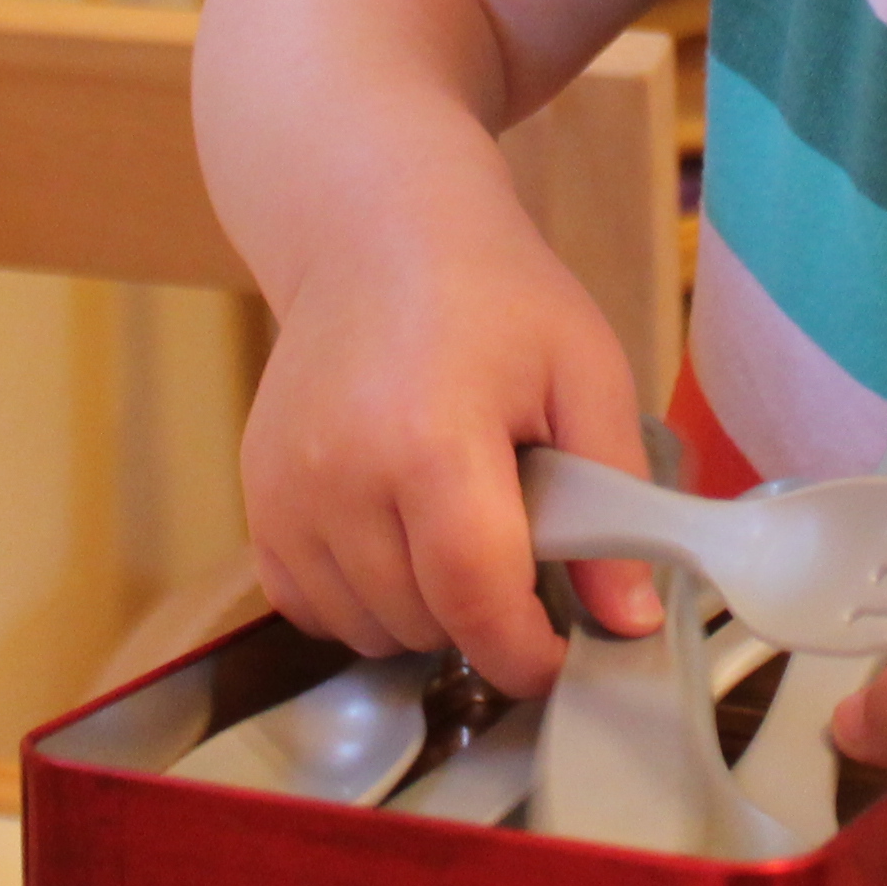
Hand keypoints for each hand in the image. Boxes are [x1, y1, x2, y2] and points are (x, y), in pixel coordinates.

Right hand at [237, 164, 659, 697]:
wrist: (374, 231)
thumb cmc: (494, 294)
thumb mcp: (586, 373)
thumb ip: (616, 499)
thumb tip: (630, 621)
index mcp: (431, 441)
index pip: (475, 600)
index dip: (525, 652)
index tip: (562, 655)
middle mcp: (340, 475)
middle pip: (422, 620)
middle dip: (484, 620)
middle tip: (522, 558)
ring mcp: (285, 489)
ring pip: (363, 627)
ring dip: (422, 615)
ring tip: (459, 539)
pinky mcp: (256, 494)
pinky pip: (305, 603)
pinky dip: (358, 602)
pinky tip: (399, 542)